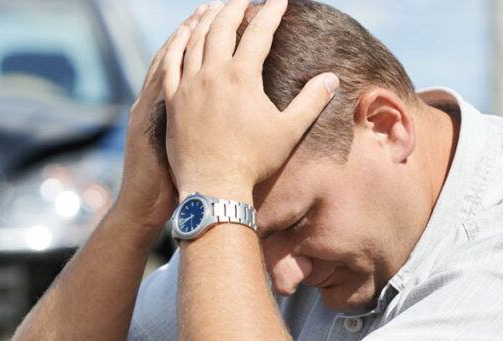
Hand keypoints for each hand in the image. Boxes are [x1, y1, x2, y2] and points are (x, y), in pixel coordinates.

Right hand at [114, 4, 209, 231]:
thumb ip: (197, 125)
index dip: (198, 39)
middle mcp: (156, 101)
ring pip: (167, 63)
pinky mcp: (148, 121)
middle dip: (198, 26)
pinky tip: (183, 44)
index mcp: (164, 104)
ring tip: (203, 13)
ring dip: (185, 36)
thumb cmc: (167, 184)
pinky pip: (159, 83)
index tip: (216, 16)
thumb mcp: (180, 148)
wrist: (144, 206)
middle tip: (215, 3)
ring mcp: (150, 109)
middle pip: (179, 54)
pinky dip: (169, 62)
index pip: (184, 63)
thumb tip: (226, 112)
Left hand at [165, 0, 338, 201]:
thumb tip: (331, 78)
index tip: (279, 0)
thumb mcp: (289, 131)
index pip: (258, 33)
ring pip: (194, 41)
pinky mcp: (172, 100)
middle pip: (222, 28)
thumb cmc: (254, 161)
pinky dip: (177, 44)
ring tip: (213, 6)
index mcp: (241, 77)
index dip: (270, 13)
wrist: (213, 186)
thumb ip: (311, 101)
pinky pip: (170, 63)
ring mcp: (188, 86)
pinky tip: (183, 33)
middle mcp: (211, 74)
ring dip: (205, 20)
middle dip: (234, 8)